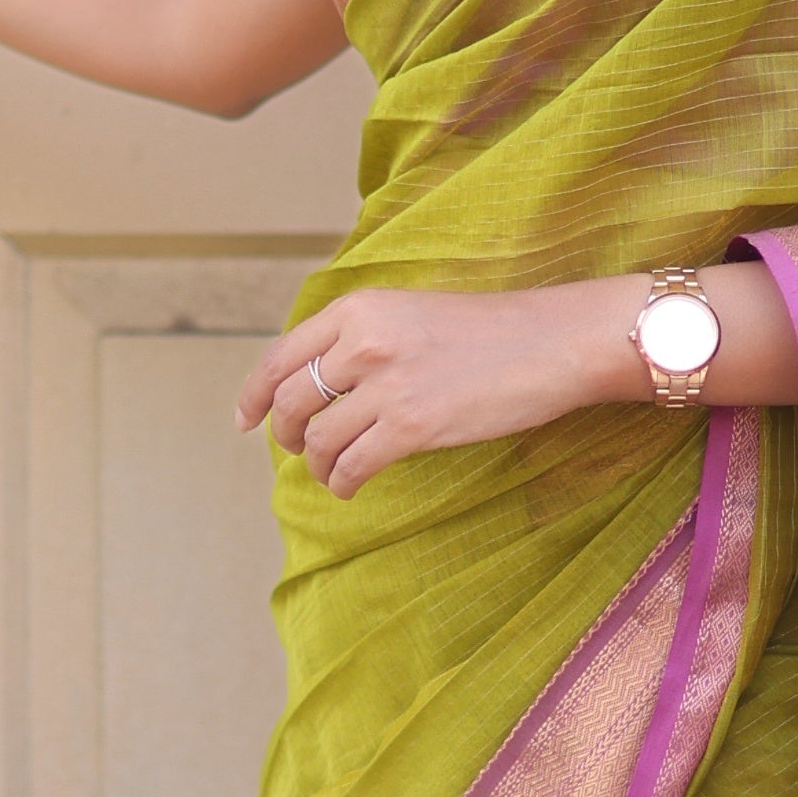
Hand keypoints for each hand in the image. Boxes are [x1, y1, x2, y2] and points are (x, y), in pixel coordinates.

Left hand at [235, 284, 629, 494]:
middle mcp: (364, 341)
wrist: (551, 342)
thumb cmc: (490, 332)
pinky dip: (343, 484)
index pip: (282, 355)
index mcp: (360, 308)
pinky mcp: (411, 425)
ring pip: (319, 439)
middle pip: (292, 400)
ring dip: (318, 465)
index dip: (254, 394)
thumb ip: (362, 338)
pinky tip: (351, 488)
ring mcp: (387, 384)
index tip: (245, 421)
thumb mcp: (411, 313)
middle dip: (287, 434)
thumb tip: (319, 384)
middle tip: (300, 449)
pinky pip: (351, 466)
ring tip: (333, 473)